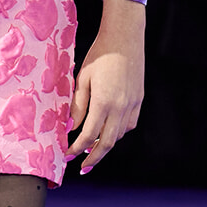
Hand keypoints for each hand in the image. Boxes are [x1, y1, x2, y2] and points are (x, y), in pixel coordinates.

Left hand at [66, 0, 144, 174]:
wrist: (125, 38)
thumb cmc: (99, 55)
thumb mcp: (82, 78)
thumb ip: (78, 105)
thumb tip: (71, 127)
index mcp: (103, 102)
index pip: (88, 135)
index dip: (77, 149)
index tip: (67, 155)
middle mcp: (121, 107)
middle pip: (107, 143)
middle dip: (93, 158)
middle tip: (82, 168)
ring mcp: (133, 105)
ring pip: (119, 135)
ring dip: (105, 145)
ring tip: (92, 150)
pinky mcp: (139, 100)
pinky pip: (129, 124)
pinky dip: (118, 133)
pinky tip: (109, 132)